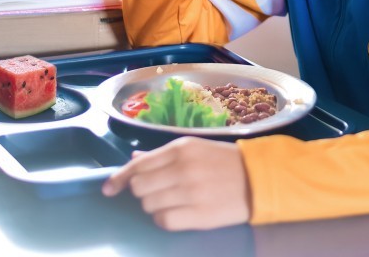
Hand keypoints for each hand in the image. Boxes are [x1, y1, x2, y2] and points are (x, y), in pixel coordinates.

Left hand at [102, 137, 250, 230]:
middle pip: (139, 187)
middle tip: (157, 192)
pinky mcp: (199, 214)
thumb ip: (163, 155)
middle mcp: (183, 168)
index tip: (109, 188)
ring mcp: (191, 192)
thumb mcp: (196, 149)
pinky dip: (164, 219)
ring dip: (154, 205)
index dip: (119, 178)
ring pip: (148, 205)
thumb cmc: (226, 162)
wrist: (260, 179)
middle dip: (142, 192)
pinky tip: (177, 213)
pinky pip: (164, 220)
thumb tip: (133, 160)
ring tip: (171, 201)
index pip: (138, 165)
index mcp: (181, 148)